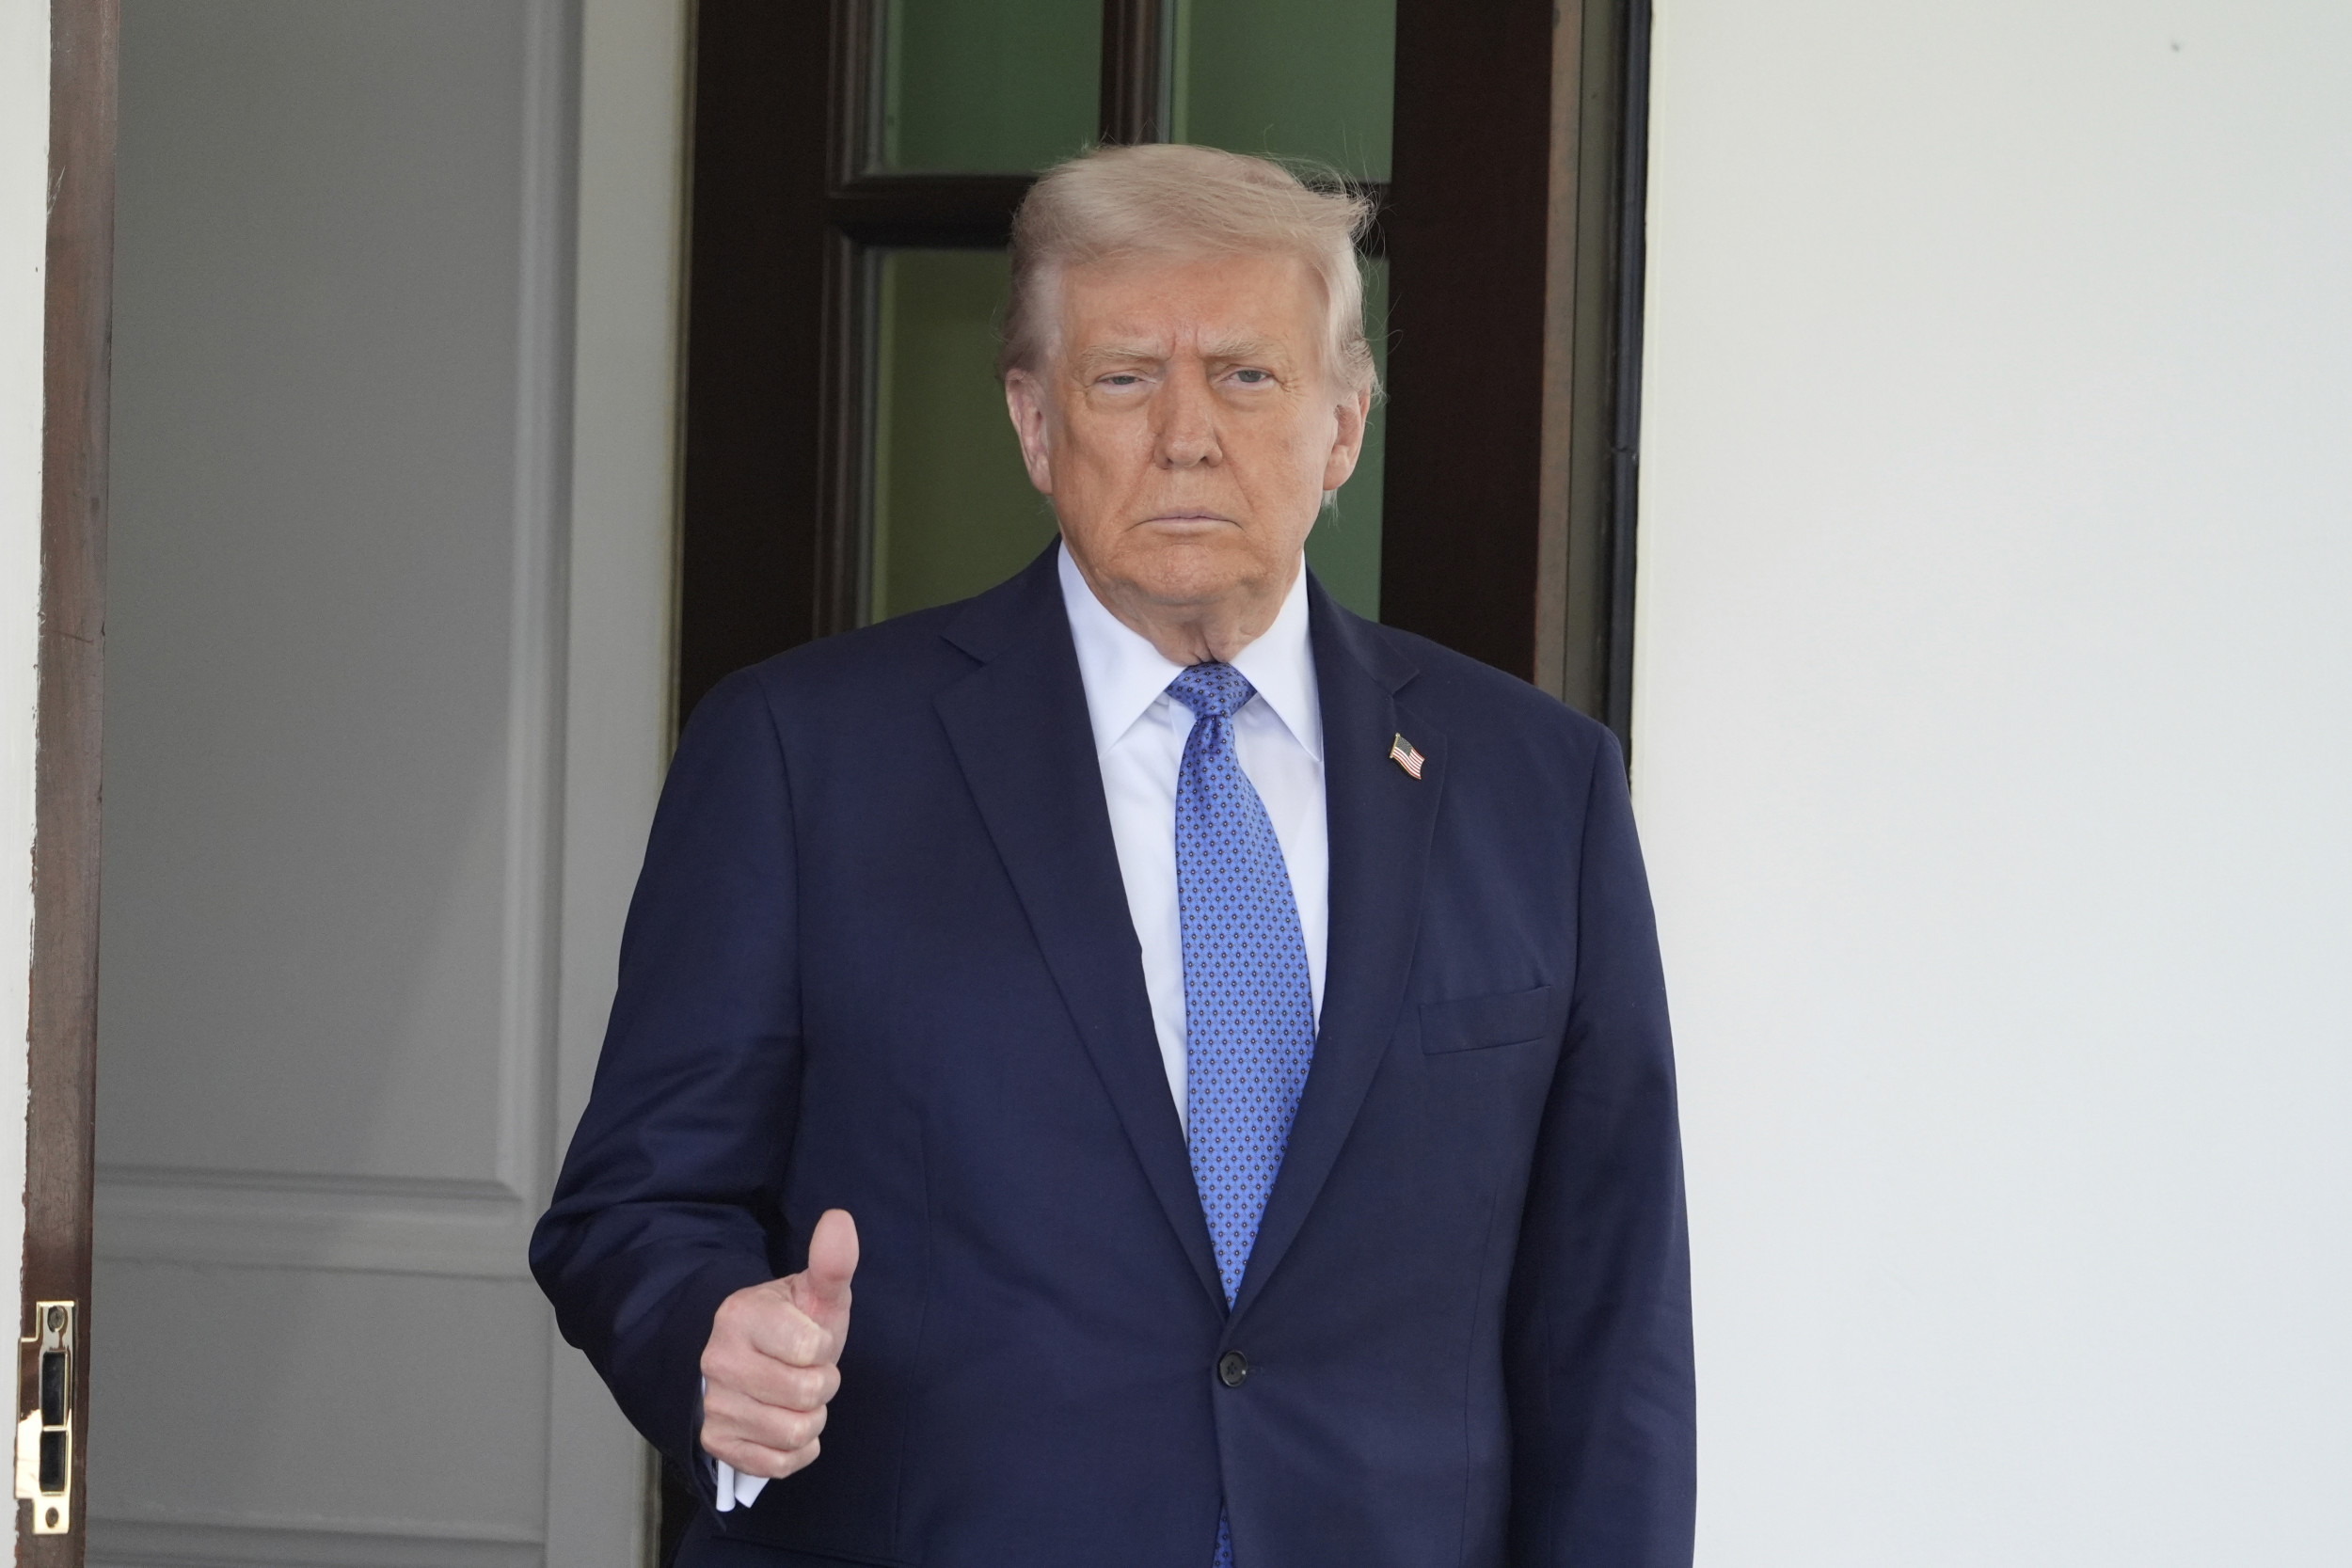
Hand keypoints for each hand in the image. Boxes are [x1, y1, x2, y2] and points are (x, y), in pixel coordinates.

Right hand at [699, 1208, 857, 1480]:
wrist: (747, 1359)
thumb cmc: (791, 1325)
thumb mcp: (814, 1294)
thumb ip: (831, 1262)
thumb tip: (840, 1219)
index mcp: (740, 1315)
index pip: (812, 1349)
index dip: (824, 1348)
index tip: (811, 1340)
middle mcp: (717, 1360)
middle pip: (807, 1395)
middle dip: (823, 1385)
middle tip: (807, 1371)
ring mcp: (713, 1405)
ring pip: (795, 1432)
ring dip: (811, 1419)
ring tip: (796, 1397)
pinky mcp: (716, 1444)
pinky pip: (780, 1464)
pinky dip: (796, 1450)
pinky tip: (785, 1425)